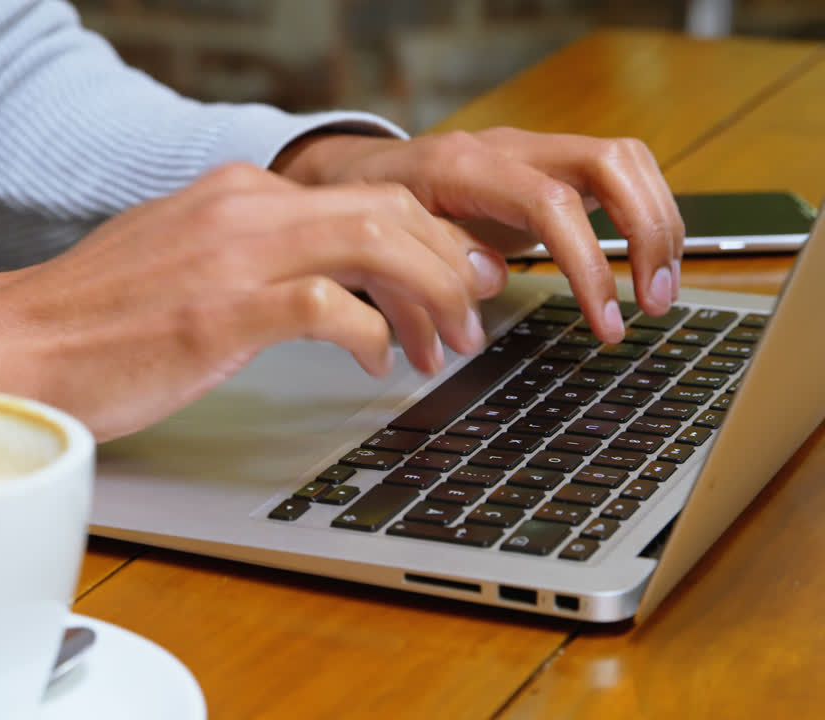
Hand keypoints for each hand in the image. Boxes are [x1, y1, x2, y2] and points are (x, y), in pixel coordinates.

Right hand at [0, 164, 504, 440]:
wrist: (19, 345)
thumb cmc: (96, 321)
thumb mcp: (179, 261)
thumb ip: (243, 253)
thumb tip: (310, 281)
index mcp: (235, 195)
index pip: (362, 194)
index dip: (428, 238)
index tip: (455, 278)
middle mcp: (241, 209)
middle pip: (387, 208)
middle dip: (449, 261)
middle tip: (475, 310)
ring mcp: (233, 256)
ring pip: (375, 242)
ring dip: (428, 294)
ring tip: (447, 343)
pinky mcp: (221, 312)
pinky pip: (330, 308)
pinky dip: (371, 336)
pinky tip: (377, 365)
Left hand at [273, 127, 685, 340]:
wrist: (358, 175)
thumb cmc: (368, 213)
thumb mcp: (381, 248)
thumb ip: (426, 274)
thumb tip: (473, 309)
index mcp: (460, 168)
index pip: (548, 203)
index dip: (586, 263)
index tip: (603, 321)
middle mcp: (506, 148)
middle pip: (609, 161)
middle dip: (647, 231)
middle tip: (654, 300)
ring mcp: (532, 151)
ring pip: (624, 160)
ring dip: (658, 223)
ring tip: (660, 288)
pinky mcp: (547, 166)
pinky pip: (615, 174)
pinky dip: (642, 216)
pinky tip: (645, 264)